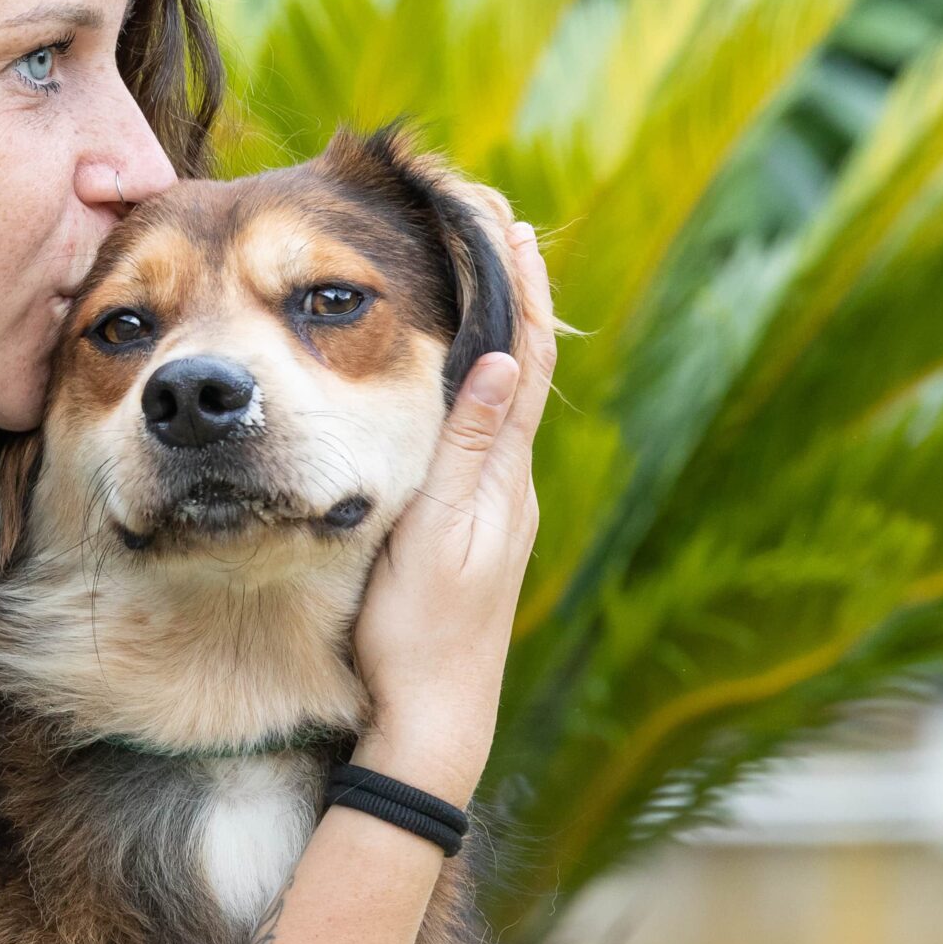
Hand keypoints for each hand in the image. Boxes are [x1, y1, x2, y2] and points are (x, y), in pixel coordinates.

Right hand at [351, 211, 558, 808]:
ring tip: (490, 272)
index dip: (520, 288)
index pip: (525, 360)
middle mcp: (511, 485)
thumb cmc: (417, 637)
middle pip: (525, 366)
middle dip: (515, 290)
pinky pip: (487, 431)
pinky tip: (468, 373)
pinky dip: (481, 378)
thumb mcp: (433, 536)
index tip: (509, 222)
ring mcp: (496, 508)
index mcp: (504, 478)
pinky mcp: (474, 529)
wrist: (432, 723)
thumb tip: (504, 358)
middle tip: (500, 220)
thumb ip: (466, 448)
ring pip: (508, 396)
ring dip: (501, 328)